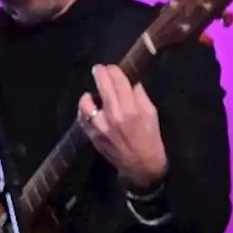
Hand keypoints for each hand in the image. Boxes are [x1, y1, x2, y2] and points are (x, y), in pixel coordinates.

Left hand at [77, 64, 166, 187]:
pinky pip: (82, 116)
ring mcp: (99, 125)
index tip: (112, 67)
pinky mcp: (91, 134)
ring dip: (90, 95)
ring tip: (94, 95)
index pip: (119, 80)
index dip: (114, 70)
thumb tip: (130, 81)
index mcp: (131, 108)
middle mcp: (113, 114)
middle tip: (99, 69)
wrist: (141, 165)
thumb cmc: (149, 138)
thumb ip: (140, 96)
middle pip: (103, 85)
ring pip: (86, 100)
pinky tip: (90, 108)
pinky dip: (85, 109)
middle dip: (100, 73)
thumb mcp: (151, 114)